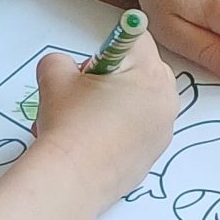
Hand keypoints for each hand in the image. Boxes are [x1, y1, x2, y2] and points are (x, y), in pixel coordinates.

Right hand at [29, 35, 179, 201]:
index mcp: (148, 73)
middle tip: (86, 95)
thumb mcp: (54, 77)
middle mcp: (165, 100)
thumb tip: (67, 68)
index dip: (109, 46)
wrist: (70, 181)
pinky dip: (122, 130)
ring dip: (119, 103)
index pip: (136, 38)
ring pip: (143, 102)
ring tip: (88, 122)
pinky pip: (141, 130)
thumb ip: (61, 60)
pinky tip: (95, 142)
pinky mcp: (154, 156)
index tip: (92, 67)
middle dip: (117, 76)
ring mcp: (163, 131)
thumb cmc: (68, 126)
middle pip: (145, 70)